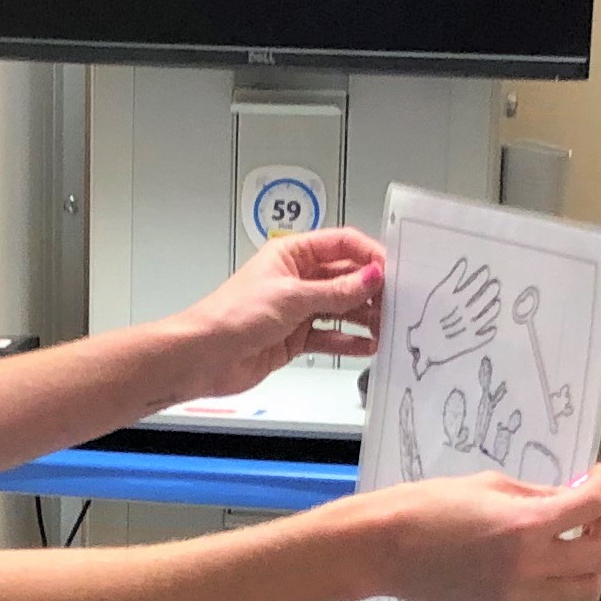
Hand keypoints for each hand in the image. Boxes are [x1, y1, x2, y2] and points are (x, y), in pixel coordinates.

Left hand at [168, 231, 384, 398]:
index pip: (341, 244)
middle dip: (371, 290)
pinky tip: (368, 346)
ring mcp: (298, 308)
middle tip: (396, 304)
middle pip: (346, 277)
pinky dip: (349, 342)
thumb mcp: (292, 298)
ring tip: (387, 327)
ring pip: (341, 308)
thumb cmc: (232, 315)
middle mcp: (297, 278)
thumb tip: (371, 277)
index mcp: (292, 254)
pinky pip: (330, 337)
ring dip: (364, 318)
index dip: (368, 255)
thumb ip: (336, 291)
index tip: (392, 271)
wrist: (204, 356)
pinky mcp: (296, 337)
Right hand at [366, 465, 600, 600]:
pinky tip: (553, 568)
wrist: (384, 549)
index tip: (598, 477)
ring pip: (584, 593)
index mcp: (525, 526)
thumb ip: (538, 496)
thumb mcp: (490, 485)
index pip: (590, 507)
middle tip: (597, 513)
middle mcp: (528, 567)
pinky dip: (565, 590)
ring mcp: (516, 597)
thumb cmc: (425, 506)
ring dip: (592, 566)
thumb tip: (571, 500)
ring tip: (578, 544)